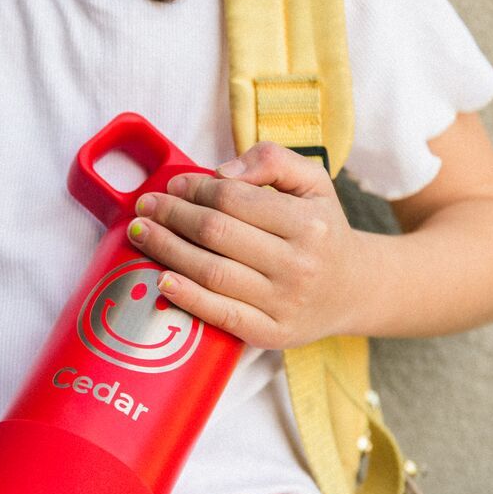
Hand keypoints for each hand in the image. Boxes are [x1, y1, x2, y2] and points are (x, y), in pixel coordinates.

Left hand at [125, 141, 362, 349]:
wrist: (352, 289)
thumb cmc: (321, 230)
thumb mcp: (313, 183)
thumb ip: (272, 160)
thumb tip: (221, 172)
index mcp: (308, 223)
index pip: (234, 199)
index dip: (195, 189)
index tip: (173, 185)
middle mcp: (298, 265)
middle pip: (216, 233)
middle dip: (172, 216)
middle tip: (145, 206)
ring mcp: (284, 303)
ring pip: (211, 273)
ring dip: (167, 250)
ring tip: (140, 234)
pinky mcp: (271, 334)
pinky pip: (221, 314)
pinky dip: (187, 298)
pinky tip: (161, 280)